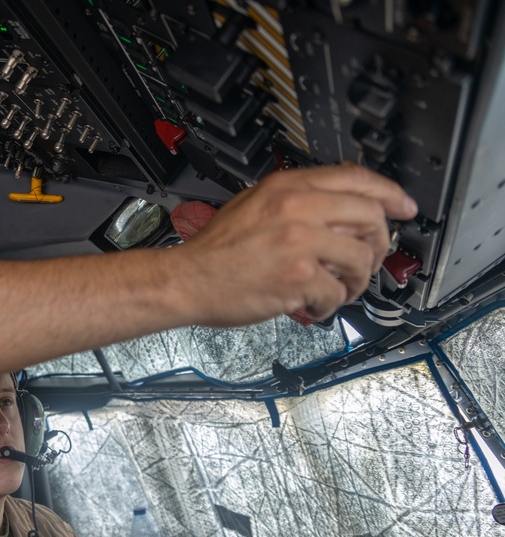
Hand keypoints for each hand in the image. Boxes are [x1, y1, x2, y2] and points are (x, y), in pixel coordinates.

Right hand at [175, 162, 416, 325]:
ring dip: (357, 281)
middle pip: (370, 217)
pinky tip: (312, 306)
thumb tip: (342, 212)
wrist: (184, 280)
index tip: (403, 208)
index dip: (388, 194)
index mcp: (287, 187)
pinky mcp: (298, 276)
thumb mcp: (254, 206)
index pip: (355, 178)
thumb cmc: (214, 252)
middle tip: (365, 263)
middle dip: (376, 245)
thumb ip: (296, 202)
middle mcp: (296, 208)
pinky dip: (330, 306)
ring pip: (362, 258)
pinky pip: (338, 292)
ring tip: (337, 290)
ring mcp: (299, 241)